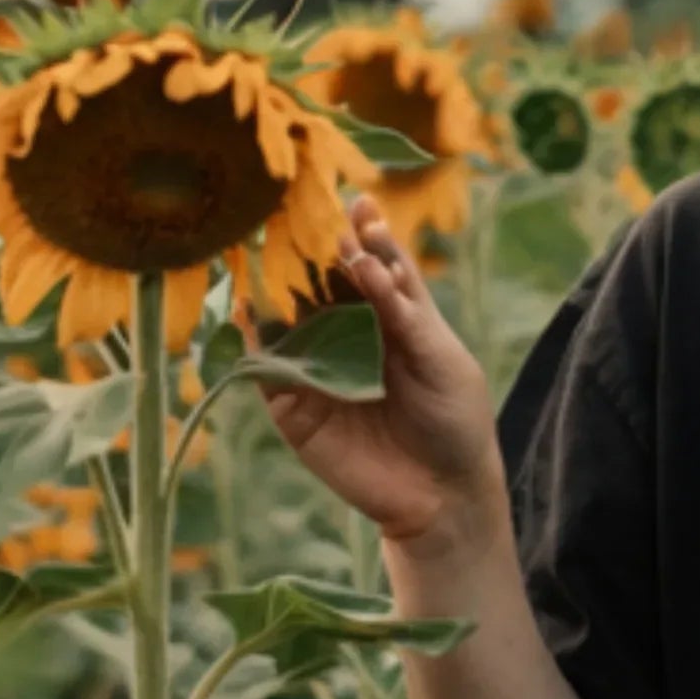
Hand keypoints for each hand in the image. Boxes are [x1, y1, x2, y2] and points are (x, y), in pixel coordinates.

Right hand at [260, 206, 503, 554]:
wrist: (441, 494)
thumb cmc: (454, 420)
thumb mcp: (440, 359)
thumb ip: (403, 312)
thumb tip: (363, 261)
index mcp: (392, 315)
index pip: (372, 264)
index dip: (366, 234)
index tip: (361, 204)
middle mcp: (349, 332)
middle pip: (323, 281)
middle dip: (314, 249)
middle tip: (304, 214)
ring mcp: (318, 365)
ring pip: (289, 316)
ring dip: (277, 283)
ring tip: (268, 247)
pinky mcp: (292, 403)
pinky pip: (265, 365)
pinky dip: (252, 336)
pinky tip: (245, 307)